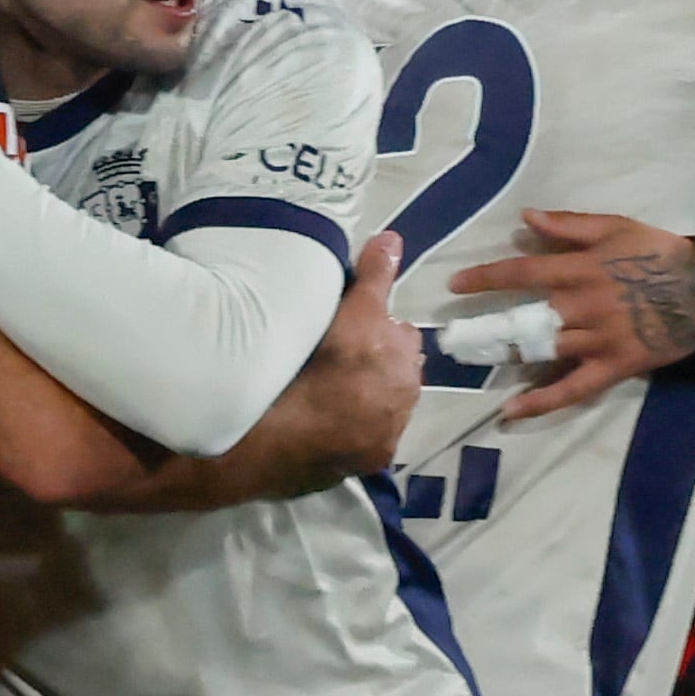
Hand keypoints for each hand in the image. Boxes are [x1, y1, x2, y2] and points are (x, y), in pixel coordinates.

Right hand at [295, 227, 419, 470]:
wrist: (287, 438)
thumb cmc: (317, 368)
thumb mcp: (349, 313)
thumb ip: (373, 276)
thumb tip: (392, 238)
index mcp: (402, 352)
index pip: (399, 330)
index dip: (374, 328)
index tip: (350, 332)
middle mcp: (407, 389)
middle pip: (396, 366)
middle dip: (377, 362)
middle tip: (339, 361)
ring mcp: (393, 425)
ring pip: (387, 401)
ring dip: (369, 395)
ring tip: (333, 394)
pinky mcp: (376, 457)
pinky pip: (372, 436)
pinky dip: (359, 429)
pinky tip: (333, 426)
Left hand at [445, 208, 694, 423]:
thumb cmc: (658, 253)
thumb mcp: (616, 227)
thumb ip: (570, 225)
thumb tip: (526, 218)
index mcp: (581, 270)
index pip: (522, 274)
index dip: (485, 279)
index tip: (454, 286)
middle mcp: (584, 306)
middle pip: (526, 317)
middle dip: (486, 326)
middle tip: (451, 336)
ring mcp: (598, 340)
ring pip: (544, 351)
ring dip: (507, 358)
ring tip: (471, 363)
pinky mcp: (613, 367)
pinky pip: (573, 388)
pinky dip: (541, 402)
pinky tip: (511, 411)